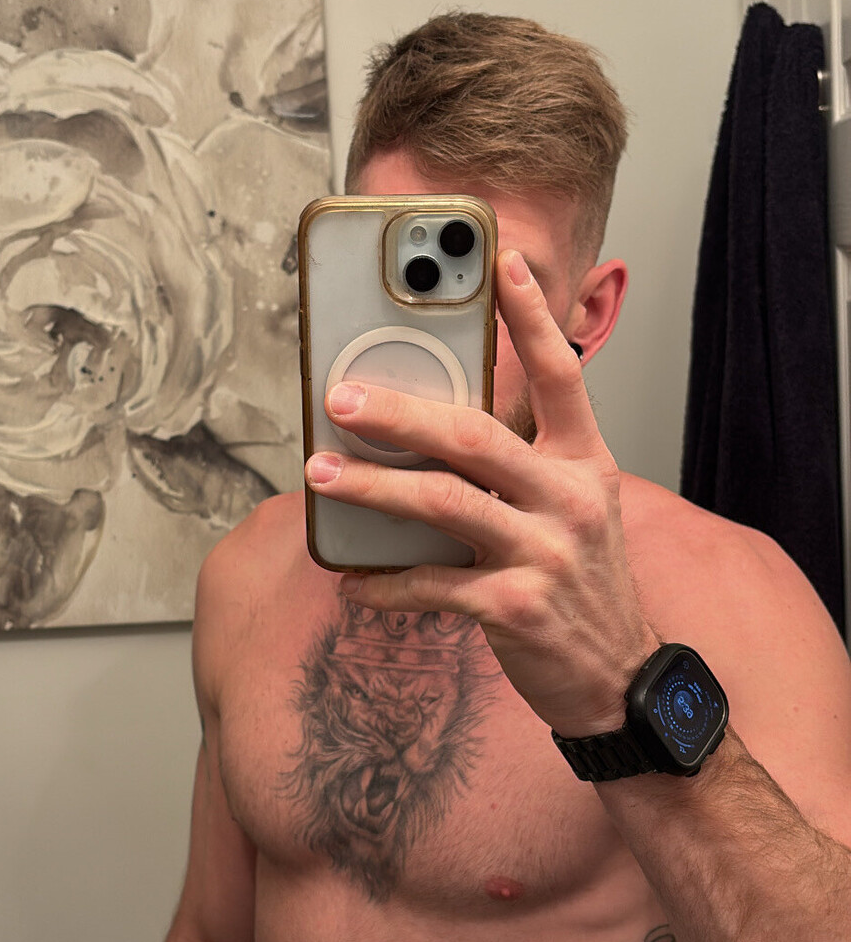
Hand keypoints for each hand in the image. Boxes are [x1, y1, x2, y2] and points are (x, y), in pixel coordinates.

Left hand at [304, 247, 659, 735]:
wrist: (619, 681)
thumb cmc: (581, 588)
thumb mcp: (573, 513)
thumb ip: (519, 469)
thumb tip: (428, 433)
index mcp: (585, 465)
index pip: (565, 375)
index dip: (534, 317)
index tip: (504, 260)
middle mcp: (570, 500)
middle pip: (478, 437)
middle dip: (402, 414)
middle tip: (342, 399)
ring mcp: (545, 554)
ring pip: (444, 504)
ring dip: (374, 488)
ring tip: (321, 476)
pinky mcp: (516, 609)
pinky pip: (432, 585)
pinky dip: (384, 582)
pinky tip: (349, 579)